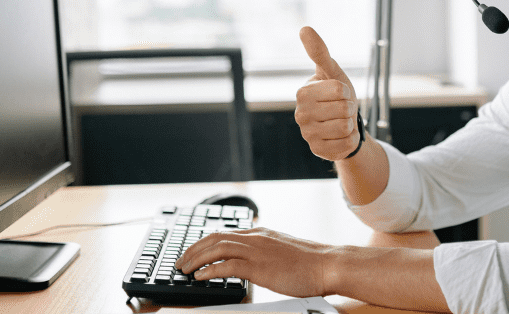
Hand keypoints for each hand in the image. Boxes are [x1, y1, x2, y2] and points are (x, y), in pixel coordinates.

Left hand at [175, 228, 335, 297]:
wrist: (328, 264)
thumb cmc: (309, 263)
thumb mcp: (281, 250)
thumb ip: (264, 250)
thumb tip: (251, 260)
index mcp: (259, 233)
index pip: (223, 233)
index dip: (203, 242)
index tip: (192, 251)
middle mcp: (255, 237)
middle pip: (215, 237)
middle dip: (193, 249)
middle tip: (180, 262)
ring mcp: (257, 251)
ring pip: (217, 248)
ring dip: (197, 259)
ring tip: (185, 269)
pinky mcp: (259, 267)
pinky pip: (228, 266)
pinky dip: (210, 270)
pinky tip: (201, 276)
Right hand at [295, 27, 359, 160]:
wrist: (343, 122)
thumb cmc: (337, 94)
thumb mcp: (332, 71)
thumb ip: (319, 51)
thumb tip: (304, 28)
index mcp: (302, 93)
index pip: (339, 90)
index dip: (346, 92)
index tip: (340, 94)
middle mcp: (300, 115)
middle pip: (343, 110)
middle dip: (349, 109)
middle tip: (342, 109)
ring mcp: (307, 135)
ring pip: (345, 128)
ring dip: (350, 125)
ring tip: (341, 122)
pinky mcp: (317, 151)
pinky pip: (345, 146)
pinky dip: (350, 140)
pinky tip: (341, 137)